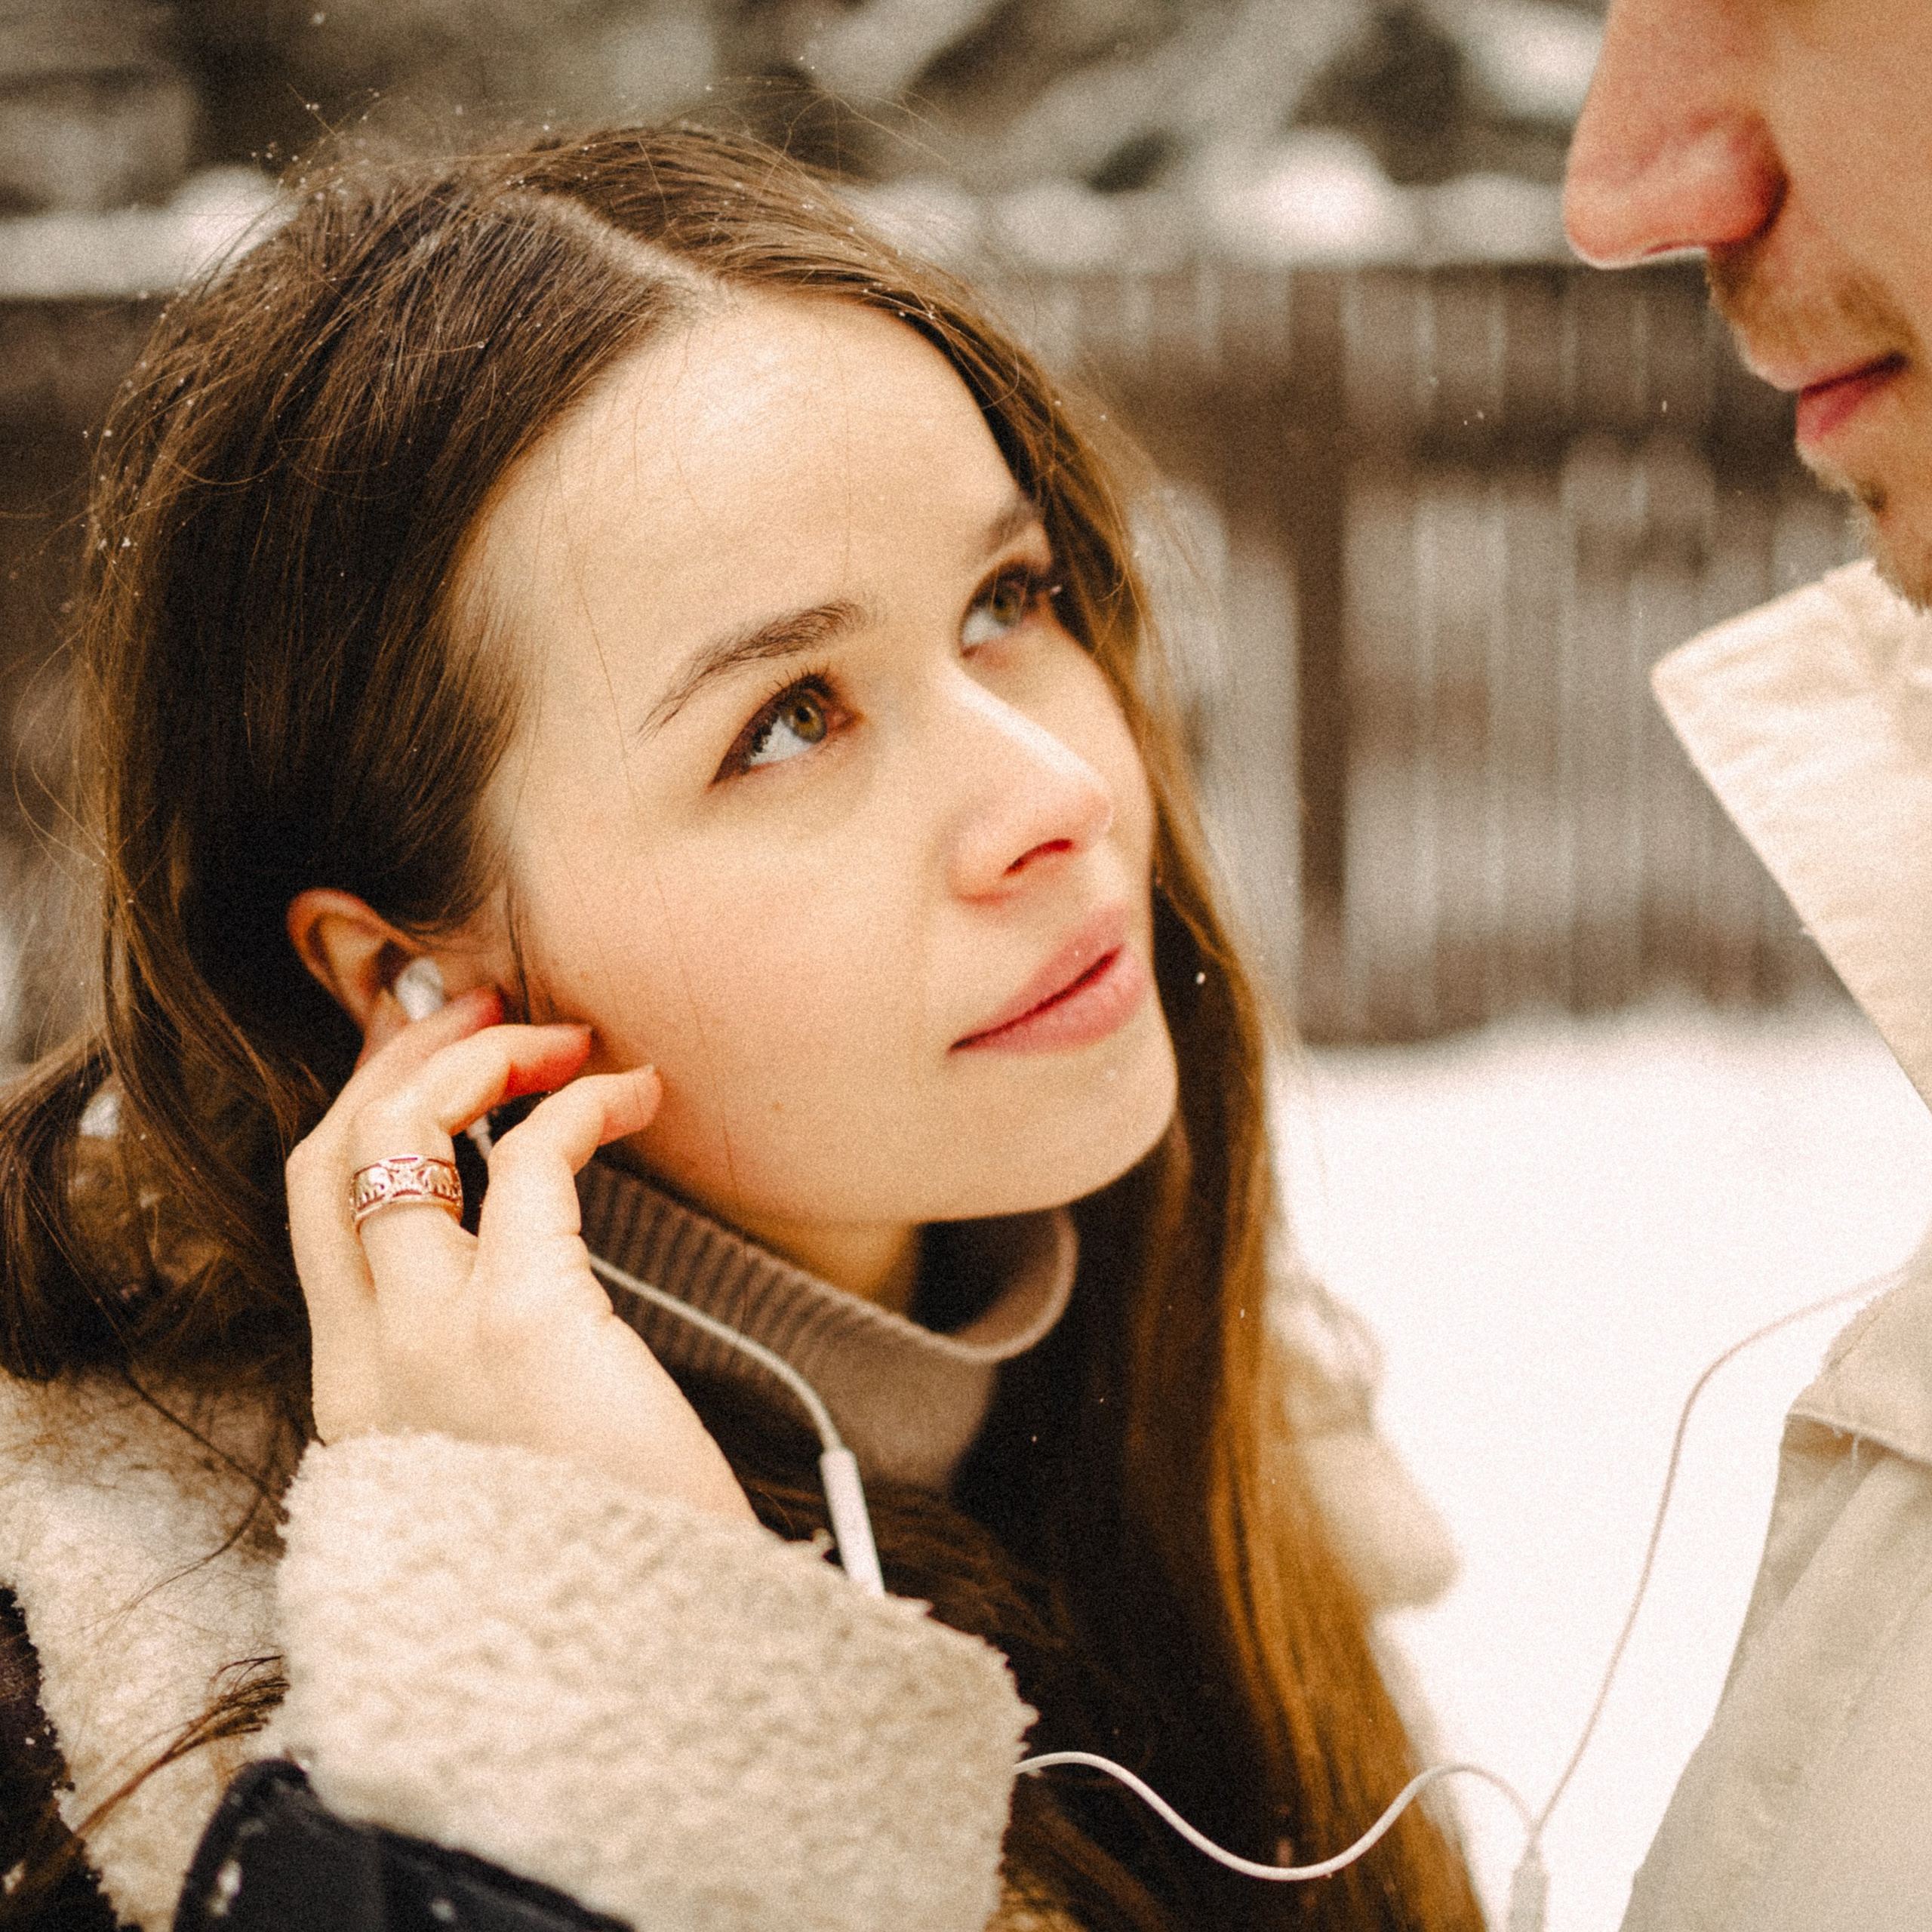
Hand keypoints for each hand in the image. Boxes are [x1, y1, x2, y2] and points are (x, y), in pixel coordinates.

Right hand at [286, 987, 753, 1520]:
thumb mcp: (509, 1466)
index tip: (427, 1062)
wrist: (641, 1663)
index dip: (364, 1119)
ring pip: (395, 1137)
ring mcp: (431, 1340)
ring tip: (553, 1032)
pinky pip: (529, 1160)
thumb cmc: (608, 1558)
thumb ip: (487, 1380)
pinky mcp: (523, 1322)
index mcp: (359, 1403)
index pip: (323, 1222)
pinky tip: (632, 1095)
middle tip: (473, 1005)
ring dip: (473, 1059)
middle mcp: (369, 1365)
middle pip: (330, 1159)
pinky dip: (578, 1106)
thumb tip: (536, 1275)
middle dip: (393, 1061)